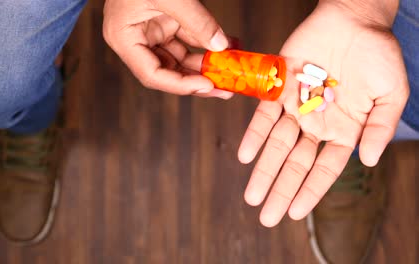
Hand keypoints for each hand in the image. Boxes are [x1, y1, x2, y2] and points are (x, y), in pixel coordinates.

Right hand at [103, 0, 232, 98]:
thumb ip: (196, 22)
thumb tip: (221, 46)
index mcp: (124, 38)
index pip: (151, 74)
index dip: (179, 85)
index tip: (207, 85)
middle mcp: (136, 40)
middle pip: (168, 71)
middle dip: (198, 80)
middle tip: (225, 88)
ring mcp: (152, 31)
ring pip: (181, 58)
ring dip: (207, 65)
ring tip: (232, 69)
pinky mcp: (166, 22)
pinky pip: (189, 39)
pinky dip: (208, 43)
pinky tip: (229, 46)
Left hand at [238, 1, 408, 225]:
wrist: (354, 20)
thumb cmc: (377, 56)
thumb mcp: (391, 94)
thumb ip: (380, 128)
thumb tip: (371, 160)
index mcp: (343, 131)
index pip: (324, 169)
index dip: (310, 191)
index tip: (295, 213)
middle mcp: (316, 124)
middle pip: (296, 165)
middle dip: (281, 190)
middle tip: (266, 217)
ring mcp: (296, 108)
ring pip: (276, 146)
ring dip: (264, 171)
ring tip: (252, 197)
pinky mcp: (280, 88)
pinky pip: (264, 115)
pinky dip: (255, 134)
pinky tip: (246, 156)